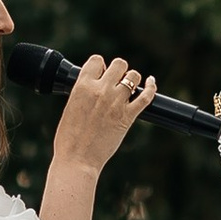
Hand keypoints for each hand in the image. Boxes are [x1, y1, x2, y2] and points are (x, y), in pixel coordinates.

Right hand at [49, 53, 157, 178]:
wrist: (77, 159)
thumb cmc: (69, 138)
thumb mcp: (71, 107)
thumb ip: (83, 93)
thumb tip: (94, 87)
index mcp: (82, 86)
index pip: (96, 60)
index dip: (101, 66)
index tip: (101, 74)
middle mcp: (101, 90)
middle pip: (119, 64)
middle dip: (119, 71)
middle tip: (116, 82)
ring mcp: (116, 102)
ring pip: (134, 76)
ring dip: (132, 80)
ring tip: (129, 88)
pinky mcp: (128, 116)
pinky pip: (146, 96)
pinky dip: (151, 87)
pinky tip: (151, 82)